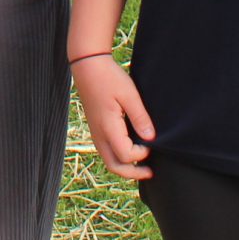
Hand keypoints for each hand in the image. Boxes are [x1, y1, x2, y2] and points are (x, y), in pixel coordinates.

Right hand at [72, 55, 154, 179]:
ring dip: (125, 167)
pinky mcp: (95, 128)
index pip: (126, 155)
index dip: (141, 154)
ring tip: (142, 164)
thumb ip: (140, 118)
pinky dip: (119, 157)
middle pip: (115, 167)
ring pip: (109, 160)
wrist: (87, 66)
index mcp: (107, 127)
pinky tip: (130, 149)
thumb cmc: (109, 78)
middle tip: (150, 172)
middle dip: (133, 173)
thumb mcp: (129, 95)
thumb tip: (151, 139)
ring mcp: (95, 133)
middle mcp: (99, 135)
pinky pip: (106, 151)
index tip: (151, 142)